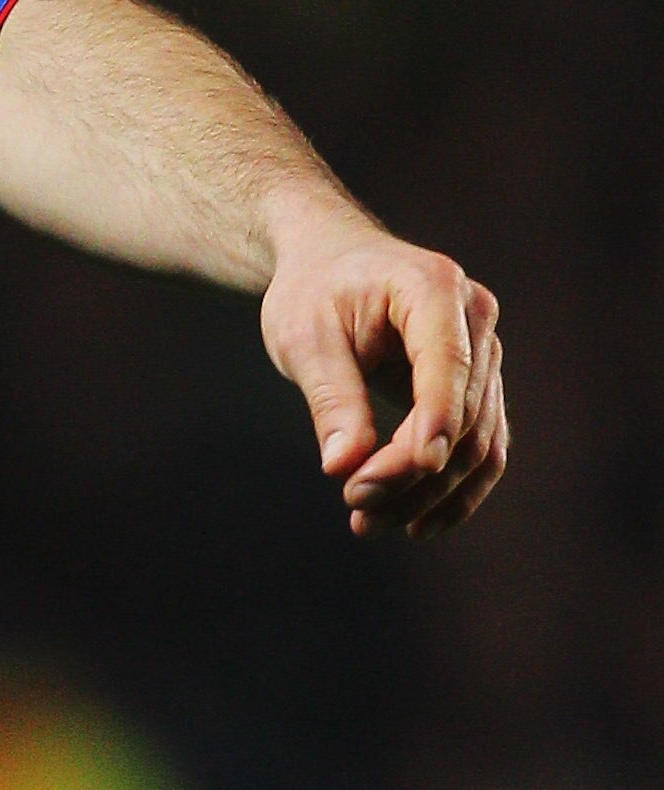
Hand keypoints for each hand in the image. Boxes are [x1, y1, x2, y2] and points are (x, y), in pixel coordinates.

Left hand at [260, 220, 505, 537]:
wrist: (330, 264)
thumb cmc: (313, 293)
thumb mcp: (305, 339)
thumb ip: (331, 398)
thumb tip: (345, 466)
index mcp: (433, 288)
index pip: (448, 366)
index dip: (434, 423)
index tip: (407, 472)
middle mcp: (474, 318)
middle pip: (464, 414)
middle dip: (412, 471)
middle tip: (355, 506)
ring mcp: (484, 352)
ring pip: (478, 440)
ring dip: (430, 493)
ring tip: (369, 524)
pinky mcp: (478, 384)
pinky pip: (484, 445)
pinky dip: (455, 490)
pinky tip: (419, 525)